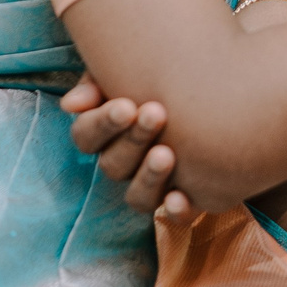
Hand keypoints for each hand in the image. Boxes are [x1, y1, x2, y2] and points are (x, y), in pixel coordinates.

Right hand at [61, 76, 192, 221]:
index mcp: (105, 132)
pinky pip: (174, 218)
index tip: (125, 106)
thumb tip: (71, 105)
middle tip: (156, 113)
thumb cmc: (162, 73)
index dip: (102, 124)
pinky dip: (175, 212)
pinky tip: (181, 198)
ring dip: (149, 177)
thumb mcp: (129, 68)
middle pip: (113, 164)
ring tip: (166, 154)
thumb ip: (98, 81)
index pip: (86, 136)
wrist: (215, 86)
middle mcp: (124, 163)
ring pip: (138, 196)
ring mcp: (152, 185)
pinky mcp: (184, 200)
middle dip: (133, 139)